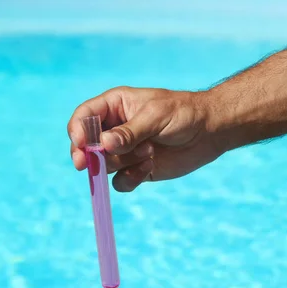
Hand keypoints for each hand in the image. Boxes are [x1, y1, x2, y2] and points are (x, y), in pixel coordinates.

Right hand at [68, 87, 222, 191]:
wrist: (209, 132)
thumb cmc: (183, 113)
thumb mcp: (155, 116)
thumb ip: (129, 132)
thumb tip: (103, 144)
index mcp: (114, 106)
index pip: (84, 117)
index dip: (77, 130)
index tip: (79, 143)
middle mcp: (114, 129)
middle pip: (86, 145)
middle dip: (86, 155)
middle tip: (86, 165)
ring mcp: (124, 151)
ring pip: (104, 165)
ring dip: (122, 162)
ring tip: (149, 151)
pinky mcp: (135, 169)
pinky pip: (120, 181)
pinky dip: (131, 177)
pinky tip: (149, 166)